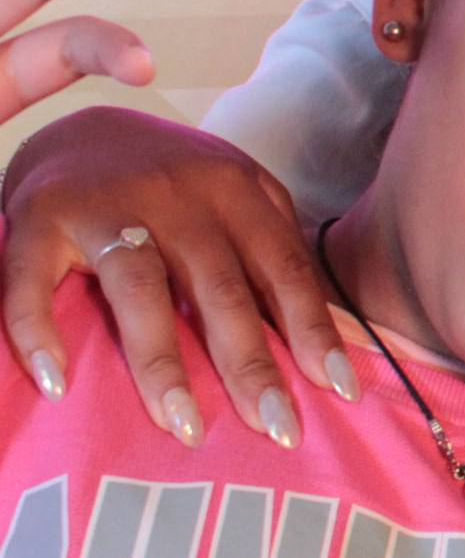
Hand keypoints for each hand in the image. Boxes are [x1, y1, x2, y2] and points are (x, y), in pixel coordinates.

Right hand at [1, 107, 352, 446]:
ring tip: (186, 426)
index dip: (313, 331)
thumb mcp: (235, 199)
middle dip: (252, 363)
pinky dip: (39, 333)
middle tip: (277, 427)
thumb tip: (325, 342)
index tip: (338, 390)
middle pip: (221, 287)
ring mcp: (108, 205)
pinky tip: (57, 386)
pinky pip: (34, 283)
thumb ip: (273, 254)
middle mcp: (178, 194)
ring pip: (140, 290)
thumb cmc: (172, 185)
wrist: (77, 129)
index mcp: (236, 190)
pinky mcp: (41, 219)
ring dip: (162, 363)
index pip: (284, 269)